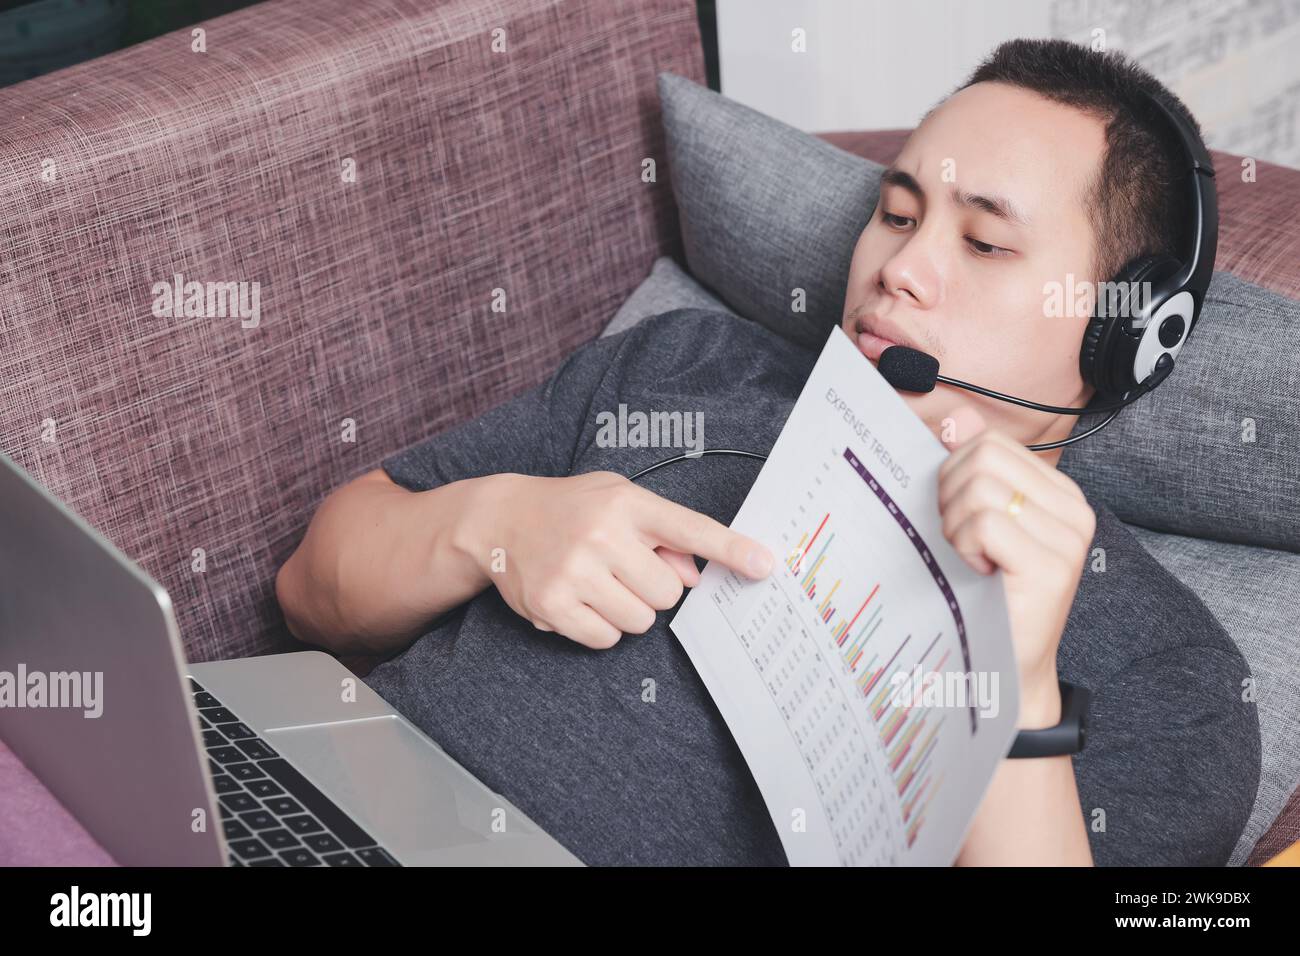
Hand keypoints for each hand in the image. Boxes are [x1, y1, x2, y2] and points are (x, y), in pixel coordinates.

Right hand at [464, 471, 773, 648]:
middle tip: (626, 570)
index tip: (765, 566)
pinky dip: (601, 628)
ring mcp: (575, 572)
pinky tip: (582, 602)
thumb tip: (697, 576)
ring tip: (601, 584)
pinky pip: (606, 639)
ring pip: (640, 620)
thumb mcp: (618, 499)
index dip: (732, 550)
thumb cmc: (572, 508)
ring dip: (629, 611)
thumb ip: (664, 533)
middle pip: (668, 592)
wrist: (500, 519)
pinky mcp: (553, 605)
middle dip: (655, 589)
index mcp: (627, 504)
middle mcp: (602, 536)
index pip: (691, 529)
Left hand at [936, 405, 1095, 725]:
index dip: (955, 475)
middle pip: (983, 456)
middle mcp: (1074, 509)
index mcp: (1059, 493)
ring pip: (980, 488)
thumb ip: (971, 471)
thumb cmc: (985, 592)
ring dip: (955, 526)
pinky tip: (979, 572)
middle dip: (951, 495)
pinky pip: (985, 523)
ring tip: (972, 558)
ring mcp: (1069, 538)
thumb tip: (955, 417)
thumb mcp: (975, 523)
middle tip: (960, 539)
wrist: (1005, 664)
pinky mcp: (1053, 567)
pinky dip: (965, 547)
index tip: (959, 517)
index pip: (991, 444)